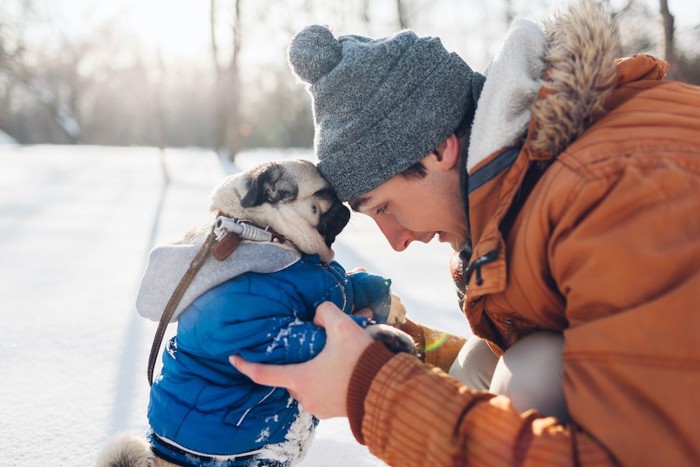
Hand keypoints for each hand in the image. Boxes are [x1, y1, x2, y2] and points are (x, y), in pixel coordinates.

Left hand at [230, 301, 373, 418]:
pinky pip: (321, 392)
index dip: (245, 365)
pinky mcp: (334, 411)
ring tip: (328, 354)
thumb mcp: (342, 327)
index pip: (263, 374)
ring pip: (306, 383)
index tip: (234, 358)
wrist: (385, 391)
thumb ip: (324, 312)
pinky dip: (324, 379)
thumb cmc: (360, 361)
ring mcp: (320, 407)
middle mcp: (306, 396)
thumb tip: (318, 314)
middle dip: (294, 361)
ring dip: (312, 369)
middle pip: (289, 376)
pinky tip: (339, 366)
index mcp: (300, 379)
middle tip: (306, 346)